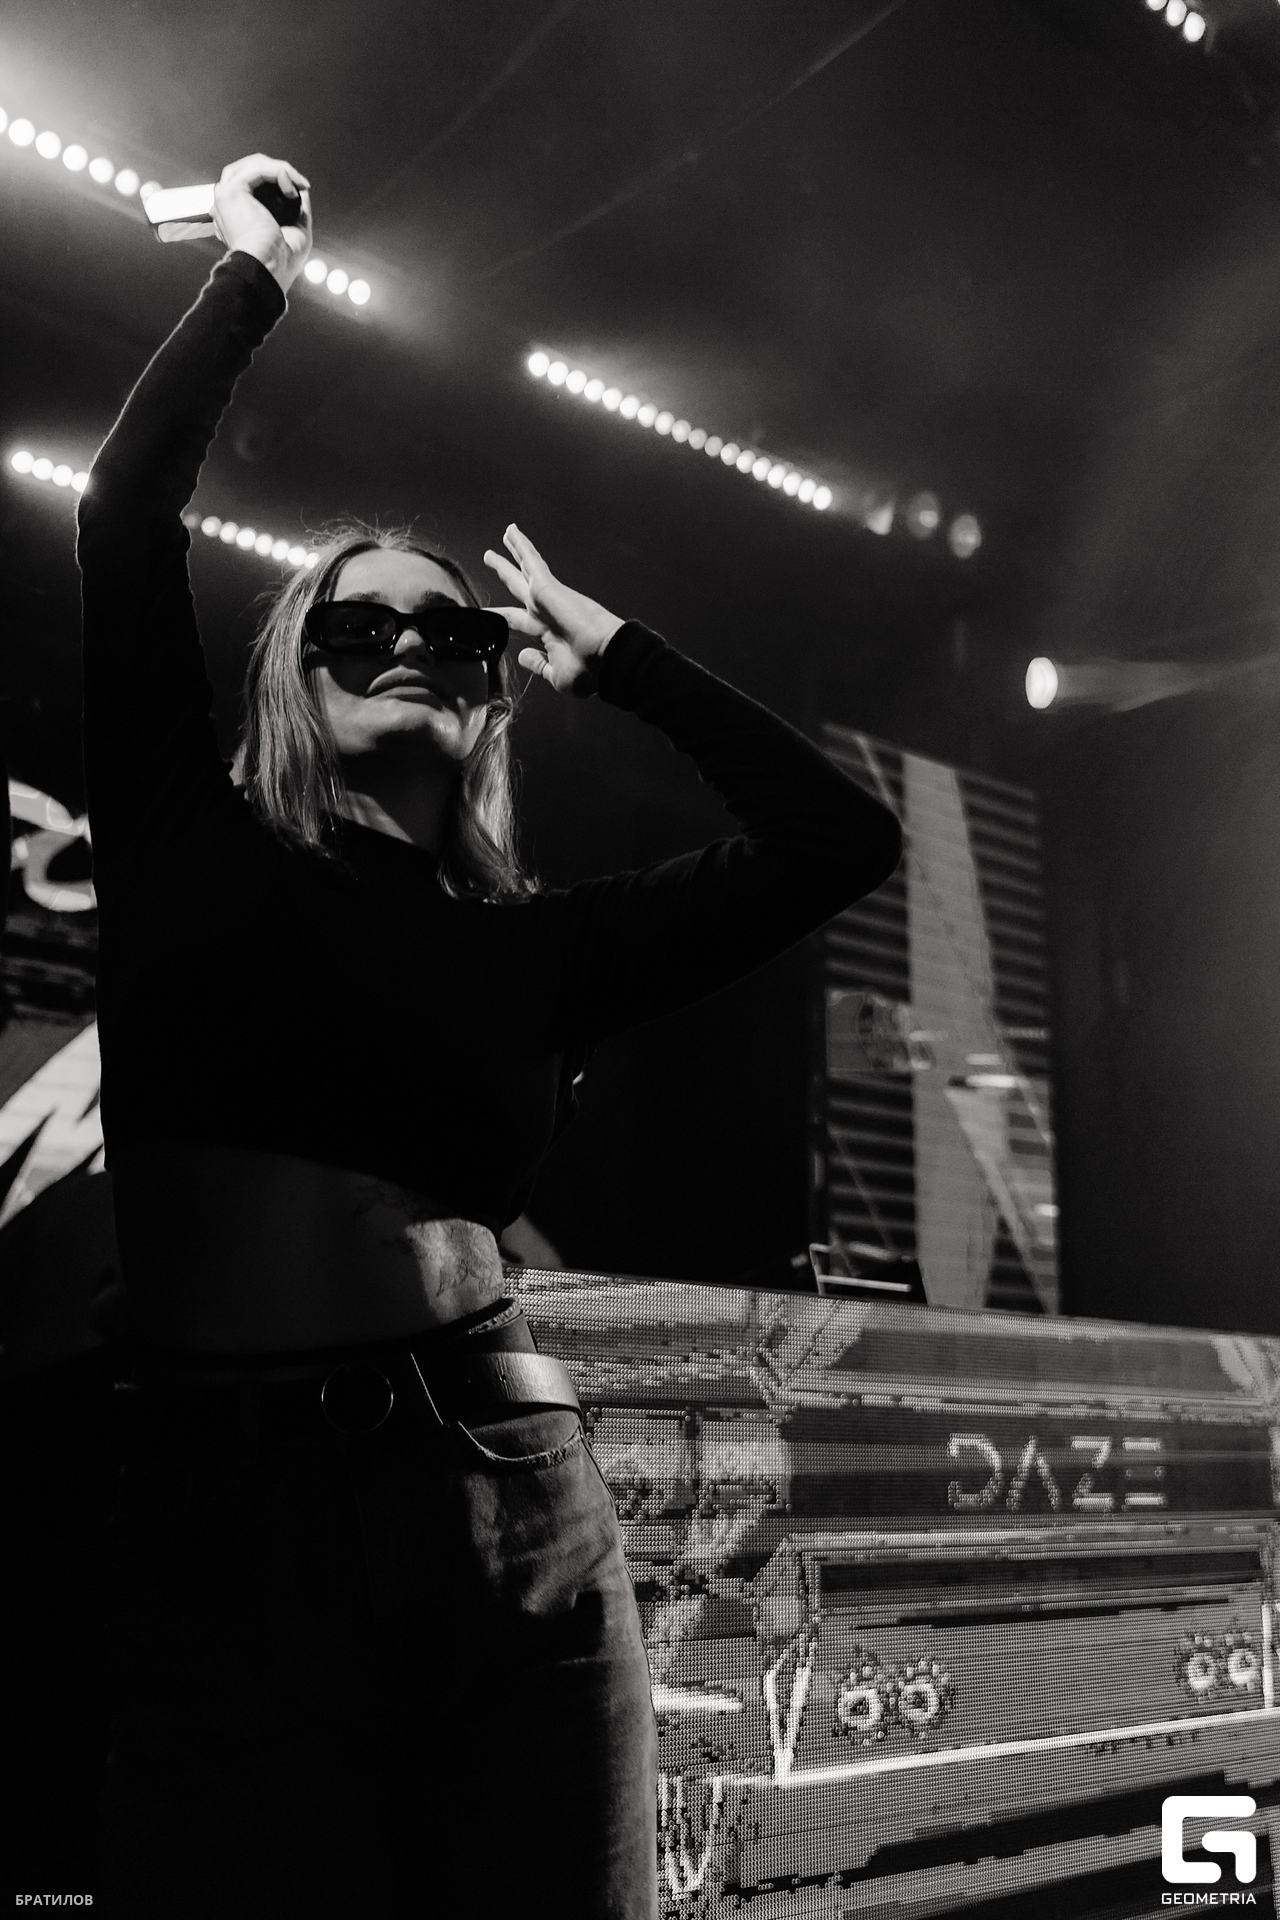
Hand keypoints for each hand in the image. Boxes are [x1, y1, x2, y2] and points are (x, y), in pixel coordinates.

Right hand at [212, 153, 311, 294]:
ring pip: (255, 165)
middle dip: (279, 170)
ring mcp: (227, 196)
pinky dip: (278, 172)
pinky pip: (258, 169)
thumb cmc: (280, 262)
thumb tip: (301, 188)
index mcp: (238, 214)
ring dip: (281, 169)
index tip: (302, 190)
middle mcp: (229, 204)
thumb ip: (296, 207)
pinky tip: (292, 184)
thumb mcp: (295, 228)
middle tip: (301, 184)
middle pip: (252, 168)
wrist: (269, 270)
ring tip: (299, 184)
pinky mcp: (231, 191)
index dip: (278, 180)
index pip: (254, 182)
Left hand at [483, 526, 623, 696]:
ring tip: (506, 534)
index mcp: (548, 633)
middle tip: (491, 557)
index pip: (521, 620)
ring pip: (526, 567)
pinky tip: (511, 533)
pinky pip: (531, 561)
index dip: (504, 617)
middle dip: (507, 572)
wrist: (605, 659)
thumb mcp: (556, 675)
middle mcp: (547, 611)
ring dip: (515, 551)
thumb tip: (523, 656)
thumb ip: (538, 664)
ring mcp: (548, 597)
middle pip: (520, 586)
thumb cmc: (588, 672)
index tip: (494, 616)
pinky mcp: (548, 587)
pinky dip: (521, 546)